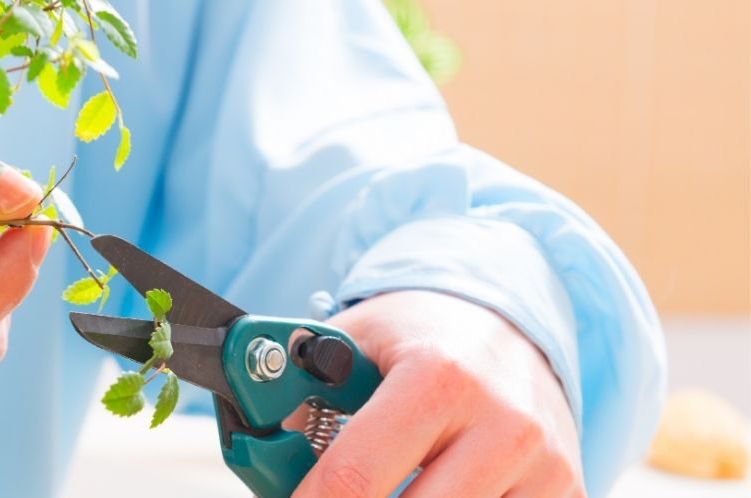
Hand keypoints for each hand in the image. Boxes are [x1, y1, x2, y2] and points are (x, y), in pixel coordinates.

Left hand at [288, 291, 583, 497]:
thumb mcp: (352, 341)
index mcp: (438, 377)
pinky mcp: (568, 492)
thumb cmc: (421, 338)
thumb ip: (300, 390)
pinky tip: (433, 489)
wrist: (513, 324)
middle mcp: (503, 423)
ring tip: (390, 482)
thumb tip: (259, 449)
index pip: (356, 476)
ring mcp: (545, 466)